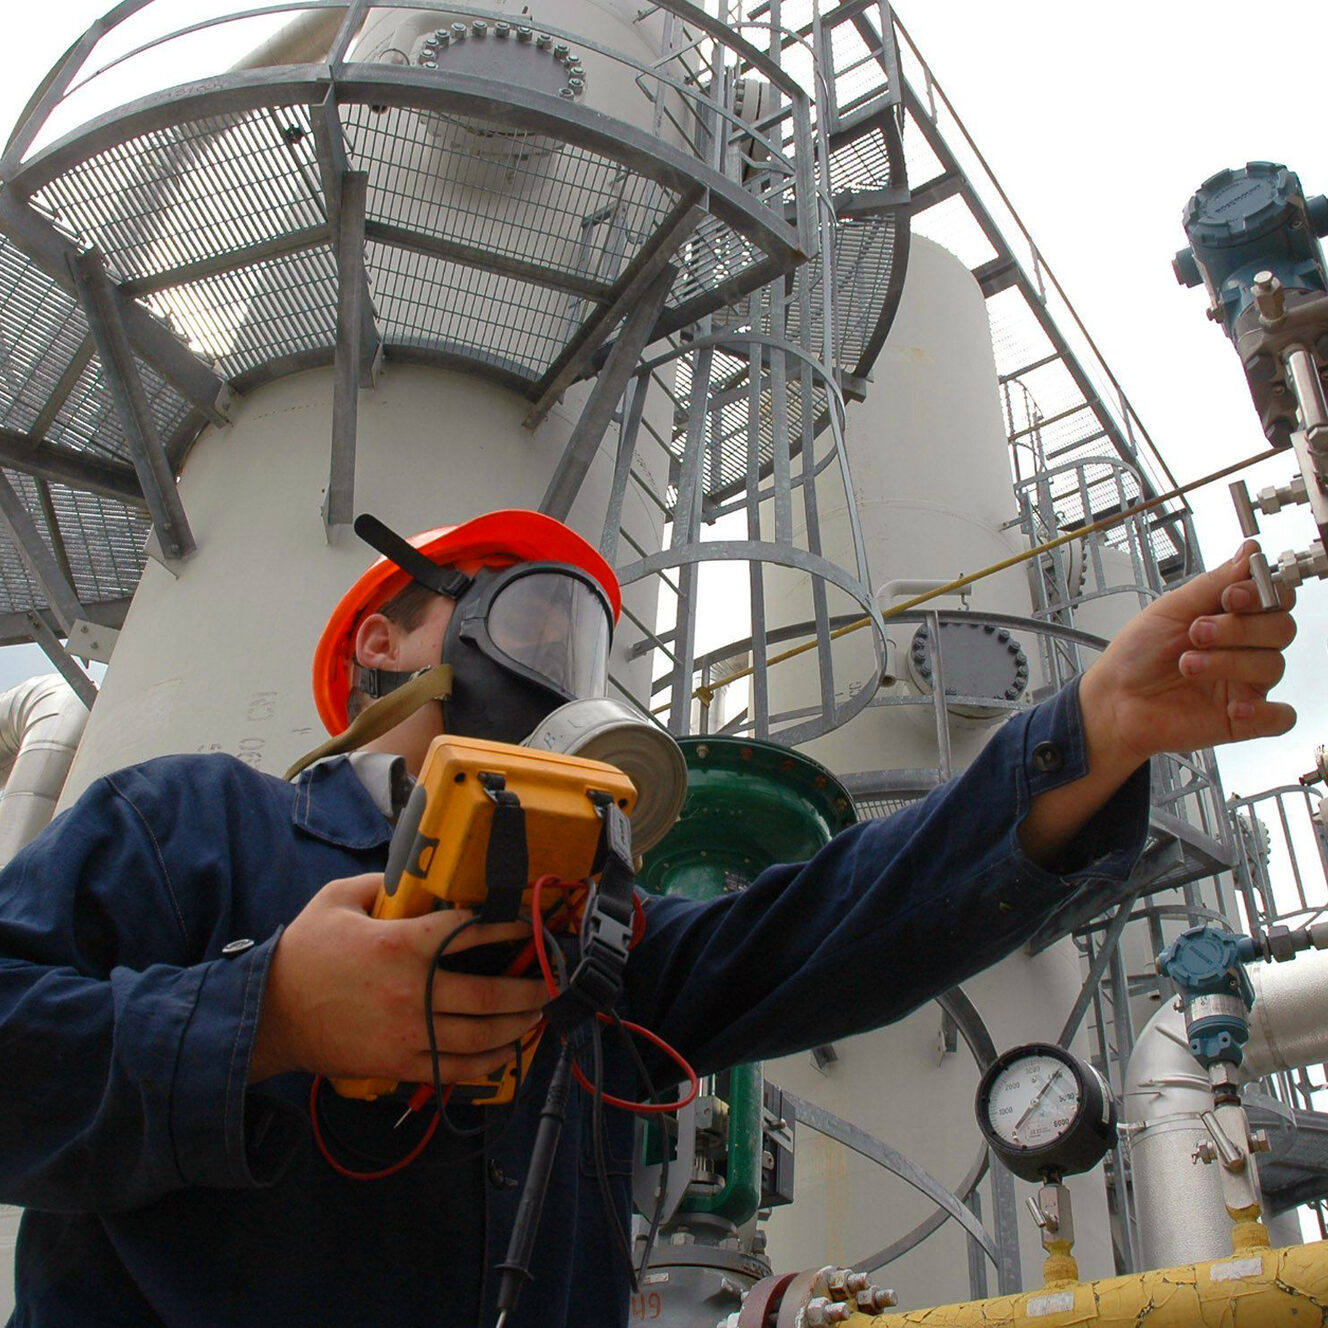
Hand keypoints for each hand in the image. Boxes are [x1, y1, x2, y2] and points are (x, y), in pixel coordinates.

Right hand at [249, 874, 548, 1084]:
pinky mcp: (398, 1063)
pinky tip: (504, 1054)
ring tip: (536, 1014)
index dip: (507, 925)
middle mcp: (412, 992)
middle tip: (551, 980)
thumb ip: (381, 883)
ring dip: (517, 1026)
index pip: (470, 931)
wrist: (267, 1014)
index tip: (529, 923)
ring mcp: (408, 1033)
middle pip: (489, 994)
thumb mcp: (336, 899)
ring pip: (480, 1036)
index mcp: (401, 945)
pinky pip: (454, 1069)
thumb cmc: (303, 954)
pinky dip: (486, 1064)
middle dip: (529, 988)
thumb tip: (415, 876)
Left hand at [1079, 540, 1296, 778]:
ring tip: (1186, 664)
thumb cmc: (1136, 655)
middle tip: (1197, 632)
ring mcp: (1245, 683)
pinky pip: (1280, 717)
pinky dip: (1264, 712)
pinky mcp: (1242, 719)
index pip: (1275, 598)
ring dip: (1229, 662)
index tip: (1231, 596)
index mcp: (1232, 617)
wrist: (1112, 700)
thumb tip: (1250, 550)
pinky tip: (1232, 708)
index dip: (1263, 593)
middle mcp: (1245, 648)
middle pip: (1281, 629)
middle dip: (1240, 628)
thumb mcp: (1169, 609)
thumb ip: (1213, 582)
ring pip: (1273, 666)